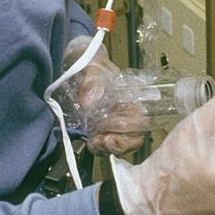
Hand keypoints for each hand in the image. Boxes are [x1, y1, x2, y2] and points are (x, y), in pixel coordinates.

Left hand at [63, 37, 148, 156]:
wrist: (74, 68)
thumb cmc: (89, 65)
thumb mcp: (90, 67)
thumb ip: (91, 81)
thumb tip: (90, 101)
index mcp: (129, 98)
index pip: (141, 121)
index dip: (130, 132)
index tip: (111, 136)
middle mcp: (125, 113)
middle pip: (134, 138)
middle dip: (118, 144)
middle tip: (101, 140)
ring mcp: (112, 124)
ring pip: (121, 146)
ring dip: (108, 148)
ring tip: (94, 143)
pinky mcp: (100, 131)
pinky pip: (105, 147)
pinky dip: (99, 149)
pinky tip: (90, 142)